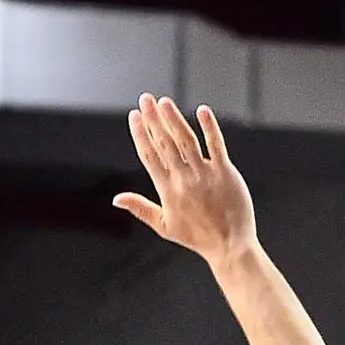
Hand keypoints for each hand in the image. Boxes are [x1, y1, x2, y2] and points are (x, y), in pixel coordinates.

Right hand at [111, 95, 255, 267]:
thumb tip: (116, 199)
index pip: (149, 155)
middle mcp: (183, 180)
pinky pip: (216, 146)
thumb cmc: (196, 236)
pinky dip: (209, 128)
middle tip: (145, 98)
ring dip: (174, 119)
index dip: (141, 133)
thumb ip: (140, 208)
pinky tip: (202, 111)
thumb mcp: (164, 225)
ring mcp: (205, 175)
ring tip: (164, 102)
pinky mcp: (225, 173)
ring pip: (186, 141)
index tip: (134, 115)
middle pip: (165, 143)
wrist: (229, 246)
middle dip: (153, 119)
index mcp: (166, 190)